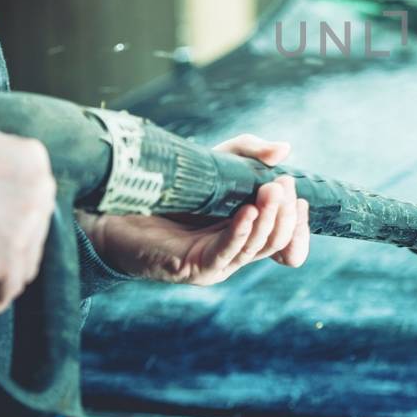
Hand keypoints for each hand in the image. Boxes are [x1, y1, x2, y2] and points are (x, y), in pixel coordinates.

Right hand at [0, 122, 55, 313]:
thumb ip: (2, 166)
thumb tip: (3, 185)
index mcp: (33, 161)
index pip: (38, 199)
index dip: (20, 217)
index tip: (6, 228)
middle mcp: (39, 193)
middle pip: (36, 230)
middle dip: (17, 243)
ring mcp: (25, 228)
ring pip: (28, 260)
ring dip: (11, 271)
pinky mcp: (6, 259)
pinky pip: (11, 286)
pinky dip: (1, 295)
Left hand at [77, 134, 310, 284]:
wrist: (117, 208)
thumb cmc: (169, 188)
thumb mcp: (215, 163)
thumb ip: (249, 152)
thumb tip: (285, 148)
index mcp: (243, 233)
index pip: (284, 238)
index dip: (297, 223)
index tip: (299, 196)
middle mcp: (233, 251)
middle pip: (274, 241)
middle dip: (285, 215)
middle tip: (283, 186)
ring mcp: (217, 263)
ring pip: (256, 248)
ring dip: (269, 220)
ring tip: (272, 192)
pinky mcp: (195, 268)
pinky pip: (227, 253)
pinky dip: (241, 232)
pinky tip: (248, 212)